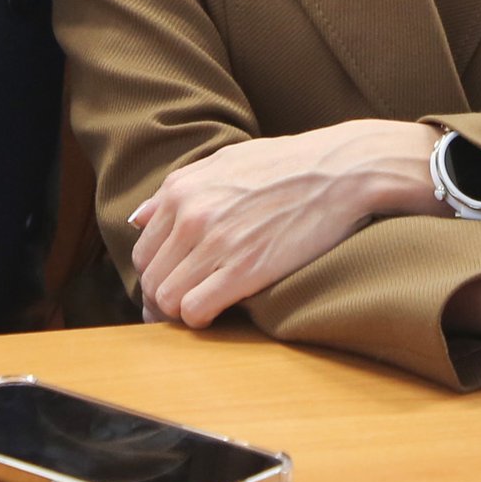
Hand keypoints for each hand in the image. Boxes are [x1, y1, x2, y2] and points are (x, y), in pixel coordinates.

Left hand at [129, 120, 442, 326]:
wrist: (341, 170)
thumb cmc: (288, 165)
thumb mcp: (225, 162)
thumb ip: (177, 189)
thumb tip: (138, 217)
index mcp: (181, 188)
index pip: (143, 251)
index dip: (156, 275)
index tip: (174, 286)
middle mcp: (190, 214)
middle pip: (150, 279)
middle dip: (162, 299)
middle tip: (185, 306)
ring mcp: (215, 242)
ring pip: (166, 300)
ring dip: (180, 313)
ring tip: (203, 310)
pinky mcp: (243, 269)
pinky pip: (194, 310)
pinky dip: (200, 319)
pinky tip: (218, 312)